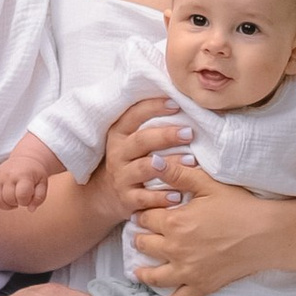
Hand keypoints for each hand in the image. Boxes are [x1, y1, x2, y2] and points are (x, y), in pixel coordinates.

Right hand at [0, 153, 56, 211]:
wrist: (25, 159)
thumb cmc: (35, 174)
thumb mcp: (43, 183)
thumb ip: (39, 198)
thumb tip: (30, 209)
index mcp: (23, 175)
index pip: (22, 195)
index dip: (26, 201)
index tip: (28, 197)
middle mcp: (8, 175)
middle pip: (8, 199)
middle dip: (16, 203)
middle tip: (20, 198)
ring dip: (5, 204)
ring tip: (12, 199)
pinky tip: (2, 199)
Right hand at [99, 94, 194, 222]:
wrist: (104, 194)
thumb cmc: (129, 159)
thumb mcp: (129, 139)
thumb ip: (148, 122)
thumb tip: (178, 96)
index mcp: (119, 134)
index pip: (134, 115)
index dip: (153, 107)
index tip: (176, 103)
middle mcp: (118, 153)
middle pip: (141, 140)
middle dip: (166, 136)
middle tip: (189, 133)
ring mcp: (121, 177)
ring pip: (144, 168)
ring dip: (168, 165)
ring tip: (191, 161)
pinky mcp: (127, 199)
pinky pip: (144, 199)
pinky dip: (161, 198)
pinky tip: (178, 196)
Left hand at [124, 150, 256, 295]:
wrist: (265, 234)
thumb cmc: (239, 205)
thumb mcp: (207, 184)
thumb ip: (177, 173)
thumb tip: (151, 160)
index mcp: (174, 222)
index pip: (146, 217)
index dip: (144, 213)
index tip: (143, 212)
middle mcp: (174, 249)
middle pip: (145, 245)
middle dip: (140, 239)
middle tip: (140, 236)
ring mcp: (187, 272)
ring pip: (154, 275)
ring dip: (142, 272)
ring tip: (136, 271)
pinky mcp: (201, 286)